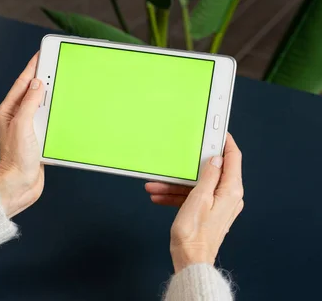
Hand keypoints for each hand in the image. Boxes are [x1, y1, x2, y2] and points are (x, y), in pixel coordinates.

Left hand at [0, 53, 43, 217]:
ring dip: (49, 94)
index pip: (21, 83)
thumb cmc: (15, 159)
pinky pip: (46, 119)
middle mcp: (15, 118)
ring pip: (39, 105)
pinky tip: (61, 107)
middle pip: (31, 92)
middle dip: (42, 77)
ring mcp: (26, 128)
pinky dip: (53, 111)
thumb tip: (37, 84)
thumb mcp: (22, 126)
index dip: (32, 67)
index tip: (41, 54)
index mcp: (7, 112)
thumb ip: (29, 103)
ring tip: (59, 80)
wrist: (19, 185)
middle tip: (53, 62)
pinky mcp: (36, 138)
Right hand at [145, 133, 243, 272]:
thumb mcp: (198, 198)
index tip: (216, 130)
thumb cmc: (194, 234)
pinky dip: (177, 194)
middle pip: (211, 171)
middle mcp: (228, 197)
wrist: (190, 260)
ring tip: (156, 183)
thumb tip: (216, 159)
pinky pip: (192, 196)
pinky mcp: (208, 212)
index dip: (225, 142)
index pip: (233, 158)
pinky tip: (159, 195)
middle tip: (178, 155)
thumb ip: (208, 176)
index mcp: (231, 191)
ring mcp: (218, 205)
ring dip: (176, 183)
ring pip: (197, 184)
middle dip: (189, 165)